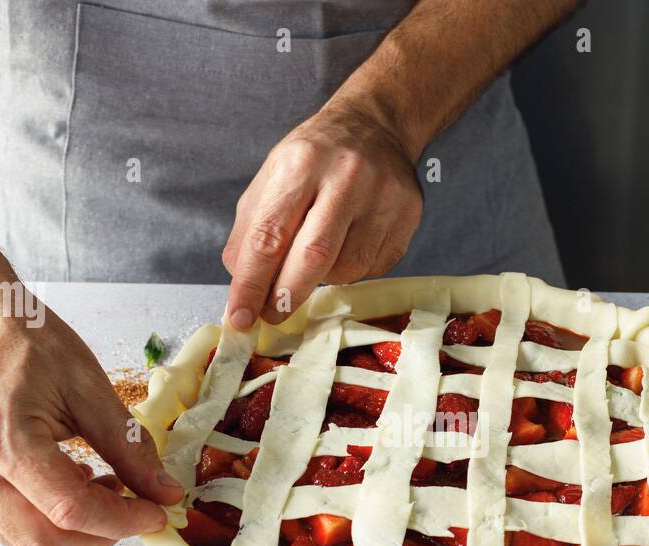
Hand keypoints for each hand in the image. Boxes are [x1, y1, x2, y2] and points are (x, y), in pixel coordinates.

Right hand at [0, 298, 182, 545]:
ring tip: (107, 489)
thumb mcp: (88, 387)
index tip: (158, 514)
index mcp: (3, 441)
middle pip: (43, 540)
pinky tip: (74, 484)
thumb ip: (129, 446)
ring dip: (74, 532)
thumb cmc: (24, 340)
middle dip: (100, 536)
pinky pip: (6, 524)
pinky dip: (47, 520)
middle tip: (137, 510)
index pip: (71, 509)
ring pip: (23, 540)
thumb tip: (165, 493)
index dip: (122, 520)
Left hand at [221, 101, 422, 329]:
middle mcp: (346, 177)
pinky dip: (351, 270)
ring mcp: (383, 197)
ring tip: (316, 259)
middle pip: (313, 258)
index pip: (269, 236)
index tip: (240, 317)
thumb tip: (242, 286)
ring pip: (346, 269)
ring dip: (322, 280)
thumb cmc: (314, 158)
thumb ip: (251, 231)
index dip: (251, 283)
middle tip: (272, 315)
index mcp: (301, 163)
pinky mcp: (408, 215)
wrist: (375, 125)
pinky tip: (346, 246)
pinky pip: (374, 267)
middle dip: (287, 296)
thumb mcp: (272, 178)